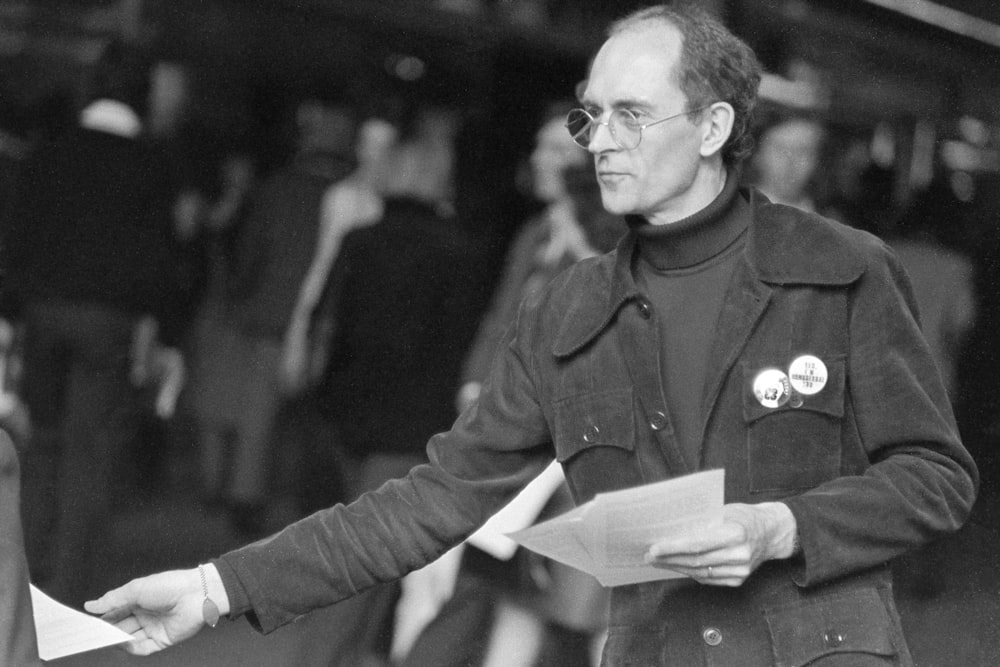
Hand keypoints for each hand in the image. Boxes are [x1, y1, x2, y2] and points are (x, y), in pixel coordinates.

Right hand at [84, 569, 207, 654]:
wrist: (197, 593)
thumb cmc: (171, 585)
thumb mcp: (136, 589)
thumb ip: (113, 599)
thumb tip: (91, 605)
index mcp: (139, 601)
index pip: (115, 613)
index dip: (102, 619)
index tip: (87, 624)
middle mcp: (145, 615)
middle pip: (120, 628)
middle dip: (107, 631)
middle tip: (92, 634)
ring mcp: (153, 628)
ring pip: (129, 640)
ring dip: (117, 640)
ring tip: (105, 638)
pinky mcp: (162, 640)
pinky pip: (143, 648)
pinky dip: (131, 648)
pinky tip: (124, 643)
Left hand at [644, 502, 797, 586]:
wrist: (772, 532)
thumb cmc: (744, 516)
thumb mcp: (723, 510)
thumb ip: (701, 522)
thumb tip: (669, 530)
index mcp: (736, 533)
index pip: (698, 544)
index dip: (673, 548)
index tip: (654, 548)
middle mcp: (740, 555)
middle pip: (696, 561)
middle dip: (669, 559)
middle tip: (649, 556)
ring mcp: (741, 571)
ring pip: (700, 572)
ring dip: (676, 567)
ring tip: (658, 562)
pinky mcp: (739, 580)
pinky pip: (708, 579)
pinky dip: (690, 573)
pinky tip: (676, 566)